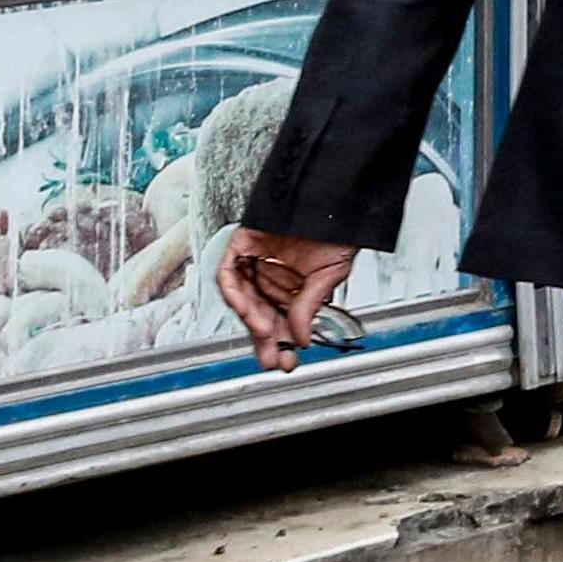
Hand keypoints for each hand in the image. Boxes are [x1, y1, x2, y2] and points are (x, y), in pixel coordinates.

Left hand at [215, 226, 354, 372]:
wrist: (330, 199)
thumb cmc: (335, 232)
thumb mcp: (328, 276)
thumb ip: (309, 306)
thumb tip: (301, 338)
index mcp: (291, 288)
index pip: (280, 323)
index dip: (282, 344)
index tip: (286, 362)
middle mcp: (269, 278)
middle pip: (259, 316)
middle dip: (266, 340)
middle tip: (272, 357)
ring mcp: (253, 264)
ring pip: (242, 300)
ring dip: (251, 320)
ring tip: (265, 333)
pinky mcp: (241, 246)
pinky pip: (227, 274)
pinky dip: (233, 292)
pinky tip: (247, 308)